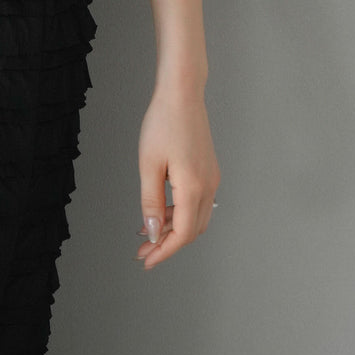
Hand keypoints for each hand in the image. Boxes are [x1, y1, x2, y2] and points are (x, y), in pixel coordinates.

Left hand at [135, 84, 219, 269]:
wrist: (182, 94)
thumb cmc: (163, 123)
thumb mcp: (149, 165)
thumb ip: (151, 201)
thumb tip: (153, 232)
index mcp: (194, 188)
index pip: (182, 234)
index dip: (164, 251)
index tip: (146, 260)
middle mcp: (208, 186)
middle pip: (191, 230)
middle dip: (167, 243)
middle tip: (143, 249)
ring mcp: (211, 178)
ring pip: (195, 217)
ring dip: (173, 228)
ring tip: (147, 229)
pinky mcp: (208, 169)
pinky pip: (197, 202)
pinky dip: (180, 212)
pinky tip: (161, 208)